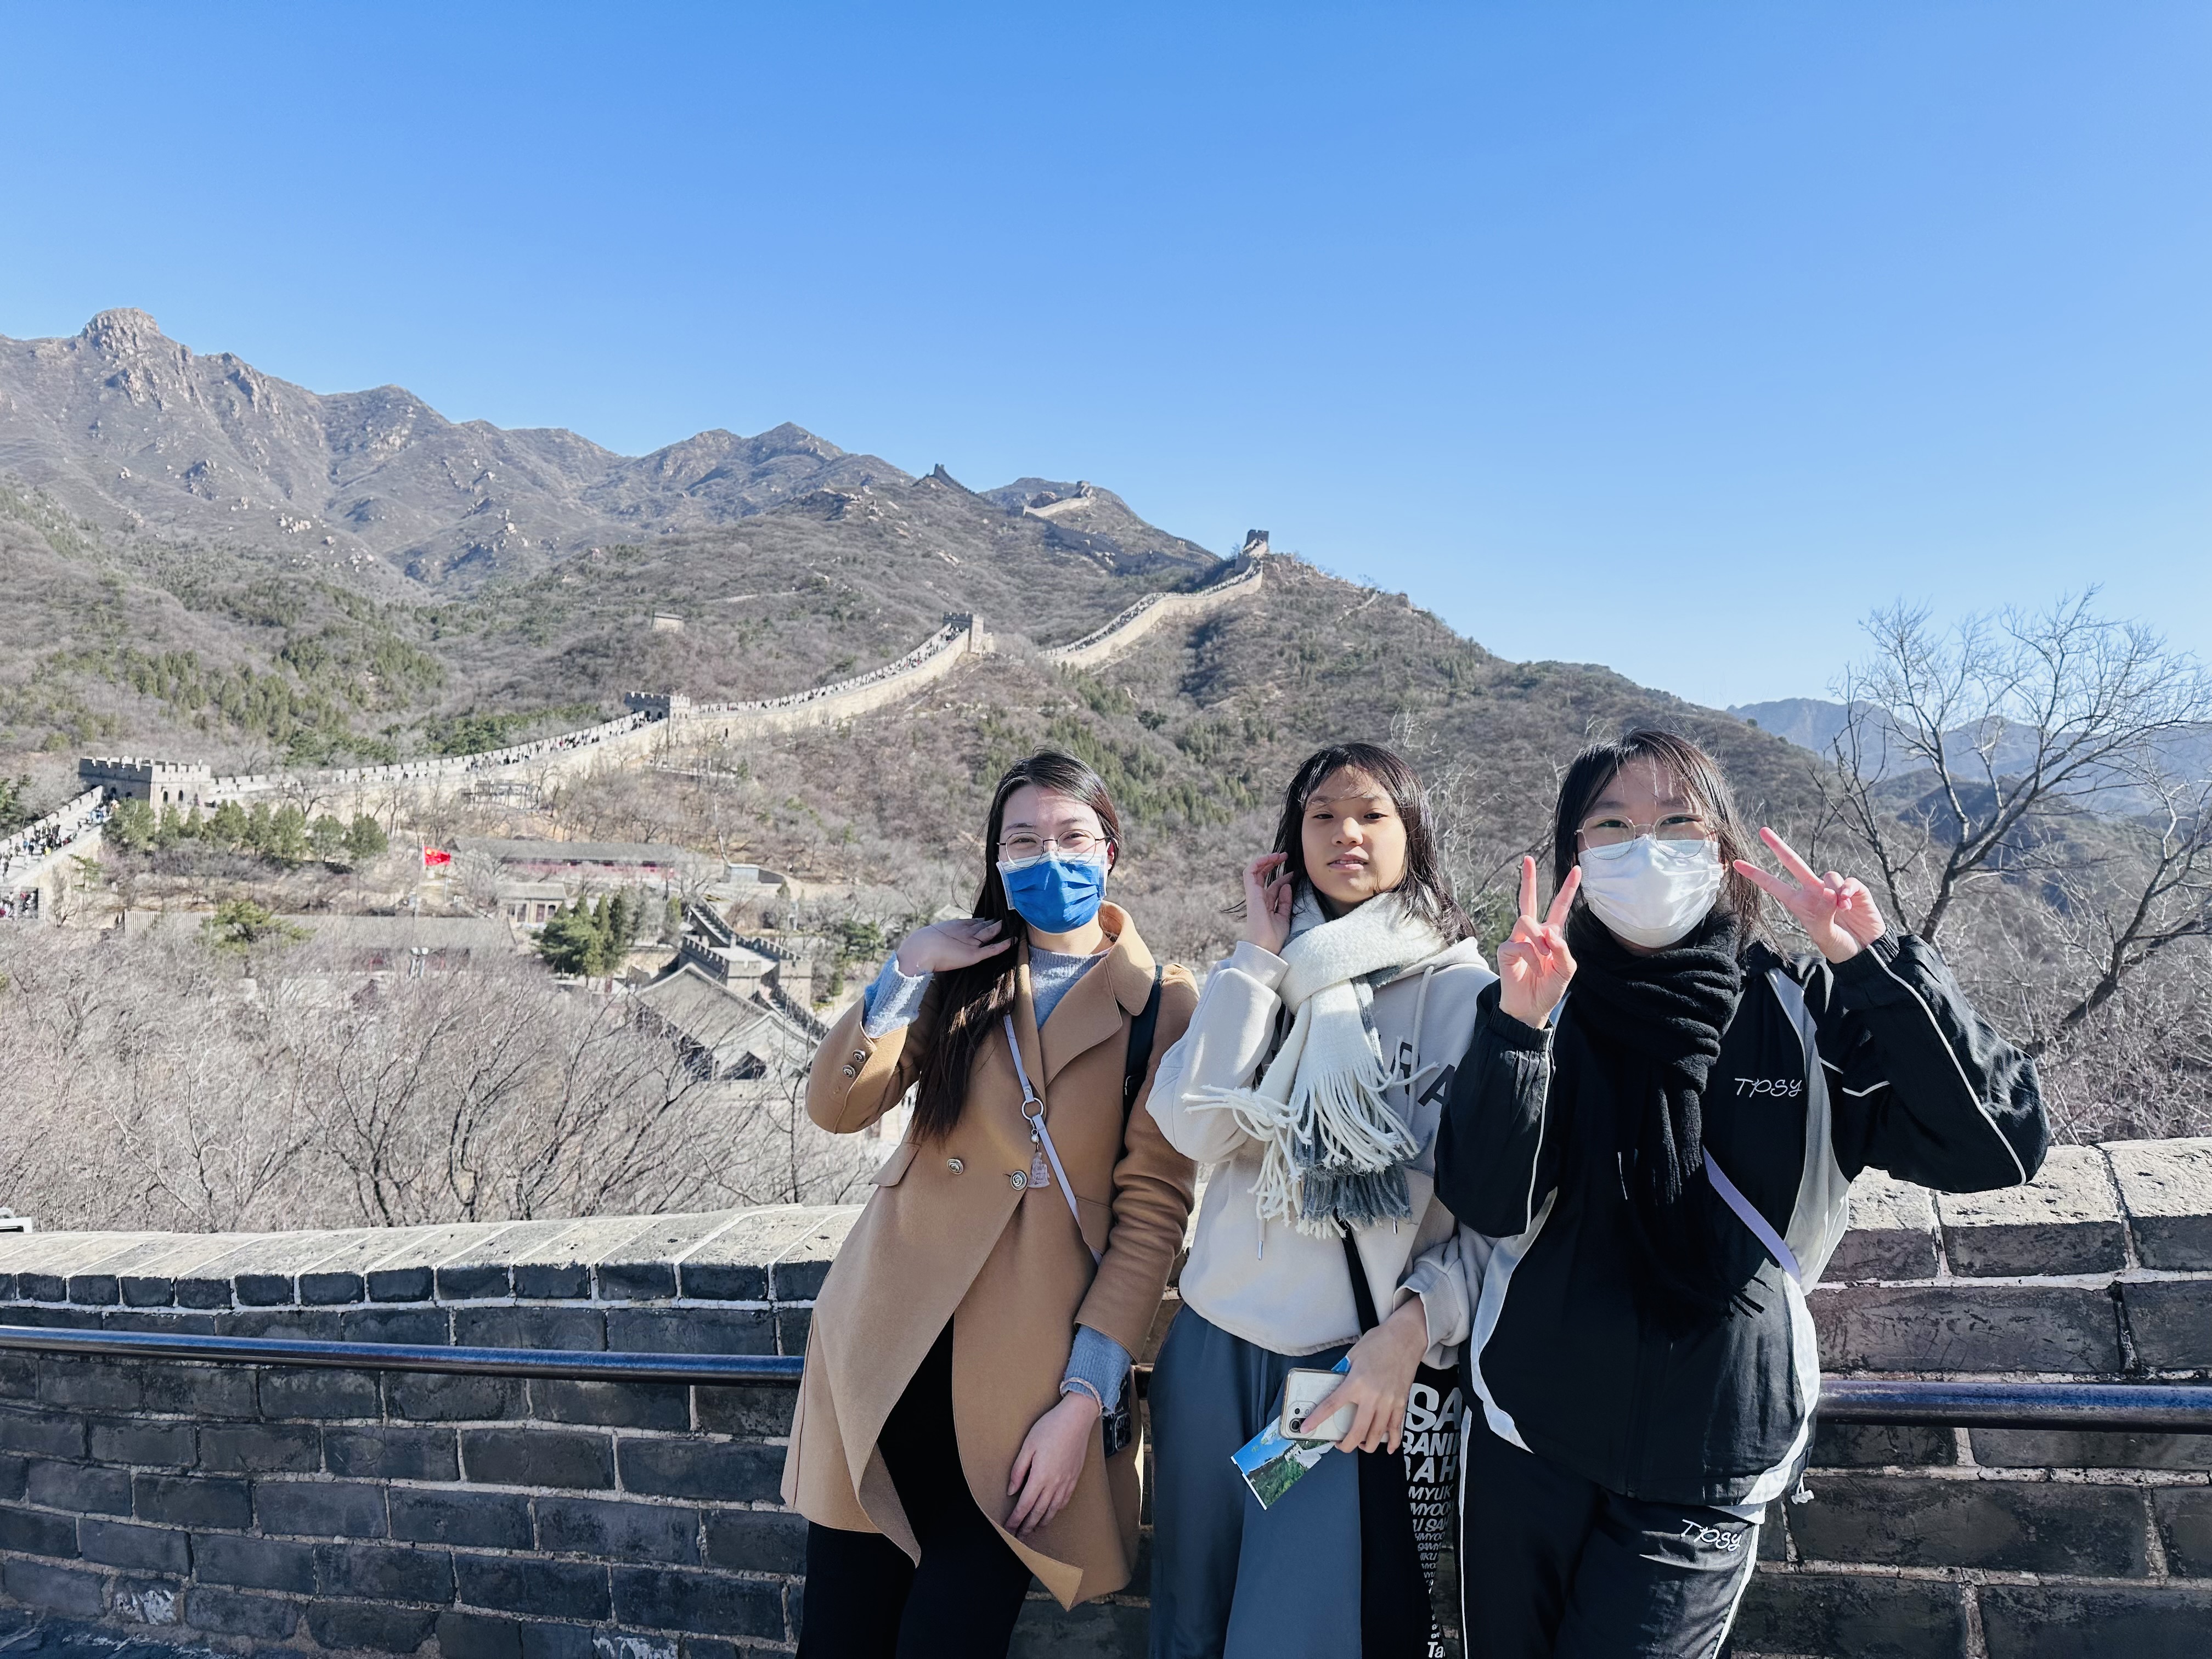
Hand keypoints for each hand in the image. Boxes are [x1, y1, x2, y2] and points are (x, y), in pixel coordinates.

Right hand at [895, 917, 1010, 974]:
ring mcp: (972, 941)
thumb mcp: (930, 937)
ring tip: (1010, 924)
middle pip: (983, 924)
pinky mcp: (975, 954)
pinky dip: (1004, 944)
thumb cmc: (920, 946)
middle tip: (1005, 917)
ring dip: (999, 928)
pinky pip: (993, 948)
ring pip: (990, 932)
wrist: (920, 950)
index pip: (973, 922)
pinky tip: (1013, 941)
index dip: (982, 920)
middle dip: (993, 922)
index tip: (990, 918)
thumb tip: (930, 942)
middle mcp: (966, 931)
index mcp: (956, 926)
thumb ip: (936, 938)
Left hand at [1006, 1390, 1097, 1534]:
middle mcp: (1054, 1484)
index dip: (1016, 1519)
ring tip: (1033, 1529)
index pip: (1025, 1505)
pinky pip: (1064, 1501)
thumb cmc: (1050, 1428)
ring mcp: (1066, 1482)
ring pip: (1052, 1510)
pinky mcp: (1074, 1478)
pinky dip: (1055, 1511)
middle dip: (1027, 1526)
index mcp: (1040, 1476)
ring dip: (1041, 1522)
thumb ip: (1018, 1470)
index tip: (1009, 1528)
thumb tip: (1011, 1490)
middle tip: (1019, 1536)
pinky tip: (1051, 1513)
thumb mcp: (1028, 1446)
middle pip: (1039, 1512)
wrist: (1076, 1419)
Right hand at [1241, 852, 1293, 953]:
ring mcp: (1254, 896)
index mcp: (1267, 905)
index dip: (1284, 877)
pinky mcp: (1252, 894)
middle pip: (1263, 876)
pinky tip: (1272, 858)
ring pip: (1255, 871)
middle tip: (1286, 857)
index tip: (1295, 873)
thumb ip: (1285, 901)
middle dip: (1273, 864)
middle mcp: (1259, 899)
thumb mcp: (1284, 917)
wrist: (1265, 949)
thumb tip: (1287, 885)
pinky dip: (1259, 863)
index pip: (1273, 886)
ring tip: (1281, 855)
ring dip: (1267, 860)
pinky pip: (1250, 873)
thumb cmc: (1274, 938)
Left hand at [1297, 1298, 1429, 1455]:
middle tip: (1339, 1445)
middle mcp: (1373, 1396)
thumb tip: (1334, 1385)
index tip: (1307, 1428)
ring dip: (1367, 1445)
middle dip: (1346, 1444)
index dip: (1316, 1419)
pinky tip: (1389, 1447)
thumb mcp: (1353, 1354)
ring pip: (1377, 1435)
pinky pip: (1397, 1428)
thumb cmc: (1380, 1342)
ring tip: (1360, 1444)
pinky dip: (1393, 1441)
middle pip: (1357, 1431)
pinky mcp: (1401, 1402)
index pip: (1331, 1406)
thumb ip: (1343, 1373)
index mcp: (1356, 1383)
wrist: (1405, 1337)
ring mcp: (1389, 1402)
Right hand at [1496, 856, 1579, 1029]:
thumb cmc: (1549, 988)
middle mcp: (1533, 933)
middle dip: (1528, 879)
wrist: (1531, 1008)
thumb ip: (1563, 949)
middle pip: (1529, 900)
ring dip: (1540, 943)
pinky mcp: (1506, 949)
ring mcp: (1518, 939)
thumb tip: (1550, 932)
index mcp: (1551, 935)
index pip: (1559, 907)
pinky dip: (1533, 959)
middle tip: (1528, 859)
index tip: (1577, 869)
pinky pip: (1522, 945)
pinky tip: (1533, 971)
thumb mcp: (1566, 970)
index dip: (1568, 889)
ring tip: (1544, 960)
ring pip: (1527, 922)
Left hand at [1733, 828, 1885, 963]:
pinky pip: (1848, 881)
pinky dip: (1848, 890)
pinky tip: (1849, 903)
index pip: (1773, 885)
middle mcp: (1814, 892)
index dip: (1756, 874)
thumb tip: (1828, 893)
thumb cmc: (1841, 946)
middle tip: (1762, 831)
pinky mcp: (1854, 889)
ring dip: (1834, 892)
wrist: (1866, 951)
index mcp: (1799, 903)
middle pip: (1793, 863)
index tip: (1736, 863)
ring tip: (1842, 910)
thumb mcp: (1824, 936)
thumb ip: (1823, 915)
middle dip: (1778, 846)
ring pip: (1828, 875)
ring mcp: (1833, 888)